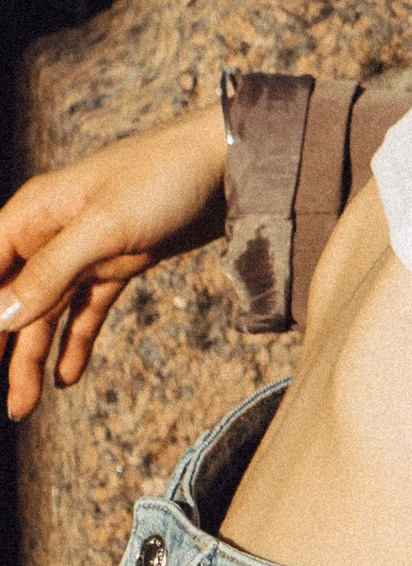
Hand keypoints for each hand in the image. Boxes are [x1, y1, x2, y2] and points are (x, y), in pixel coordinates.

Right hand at [0, 107, 228, 418]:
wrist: (234, 159)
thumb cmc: (165, 174)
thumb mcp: (105, 225)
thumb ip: (51, 272)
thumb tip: (0, 317)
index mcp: (35, 212)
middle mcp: (52, 232)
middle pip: (12, 299)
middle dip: (1, 346)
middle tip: (7, 403)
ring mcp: (86, 249)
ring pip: (47, 312)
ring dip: (33, 357)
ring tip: (25, 407)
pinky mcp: (120, 262)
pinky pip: (86, 310)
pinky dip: (76, 342)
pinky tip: (67, 378)